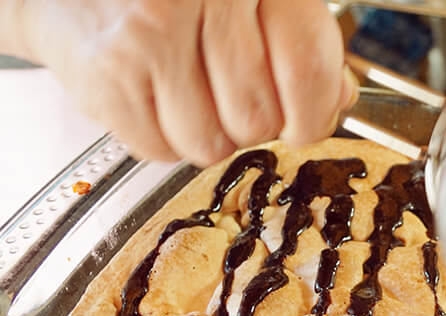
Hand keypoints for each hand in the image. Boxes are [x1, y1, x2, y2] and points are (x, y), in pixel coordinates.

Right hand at [20, 0, 356, 163]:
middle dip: (251, 123)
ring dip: (205, 134)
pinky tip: (152, 96)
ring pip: (210, 144)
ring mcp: (148, 35)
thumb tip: (339, 98)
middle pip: (257, 118)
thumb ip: (300, 41)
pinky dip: (161, 137)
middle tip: (228, 95)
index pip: (306, 68)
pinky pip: (160, 150)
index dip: (314, 112)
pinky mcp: (107, 74)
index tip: (305, 121)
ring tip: (186, 91)